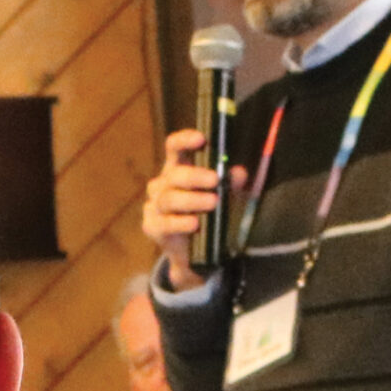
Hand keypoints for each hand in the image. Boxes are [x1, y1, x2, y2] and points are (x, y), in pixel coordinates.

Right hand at [139, 128, 247, 289]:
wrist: (195, 252)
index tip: (201, 139)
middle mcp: (162, 184)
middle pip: (174, 175)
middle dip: (195, 176)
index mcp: (177, 168)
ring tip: (213, 202)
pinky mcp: (152, 226)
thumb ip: (230, 184)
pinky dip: (180, 223)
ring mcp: (154, 205)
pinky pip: (164, 223)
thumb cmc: (207, 214)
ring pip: (169, 199)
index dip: (184, 140)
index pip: (174, 147)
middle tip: (215, 180)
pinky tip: (194, 224)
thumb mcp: (223, 196)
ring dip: (192, 200)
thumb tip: (239, 173)